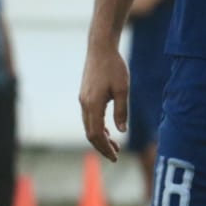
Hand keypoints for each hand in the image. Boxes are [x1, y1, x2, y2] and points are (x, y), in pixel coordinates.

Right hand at [78, 43, 128, 161]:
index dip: (105, 148)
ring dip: (100, 137)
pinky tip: (108, 130)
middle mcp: (84, 104)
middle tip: (115, 155)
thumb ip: (121, 111)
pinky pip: (89, 117)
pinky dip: (97, 127)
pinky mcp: (84, 95)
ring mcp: (83, 100)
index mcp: (93, 105)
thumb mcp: (123, 89)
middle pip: (91, 133)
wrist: (100, 48)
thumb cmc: (114, 67)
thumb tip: (122, 131)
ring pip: (89, 126)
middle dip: (102, 146)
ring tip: (114, 145)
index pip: (96, 134)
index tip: (115, 157)